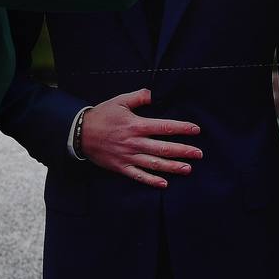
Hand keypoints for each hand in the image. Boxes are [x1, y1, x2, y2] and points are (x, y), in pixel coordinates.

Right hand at [80, 89, 201, 187]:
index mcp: (136, 125)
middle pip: (163, 148)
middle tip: (199, 153)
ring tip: (188, 168)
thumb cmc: (102, 115)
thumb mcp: (119, 101)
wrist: (79, 133)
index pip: (164, 127)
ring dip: (172, 167)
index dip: (182, 128)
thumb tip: (154, 94)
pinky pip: (138, 176)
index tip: (196, 130)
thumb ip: (138, 97)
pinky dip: (151, 181)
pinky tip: (164, 184)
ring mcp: (128, 156)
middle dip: (183, 150)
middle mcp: (134, 142)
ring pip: (154, 164)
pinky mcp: (121, 167)